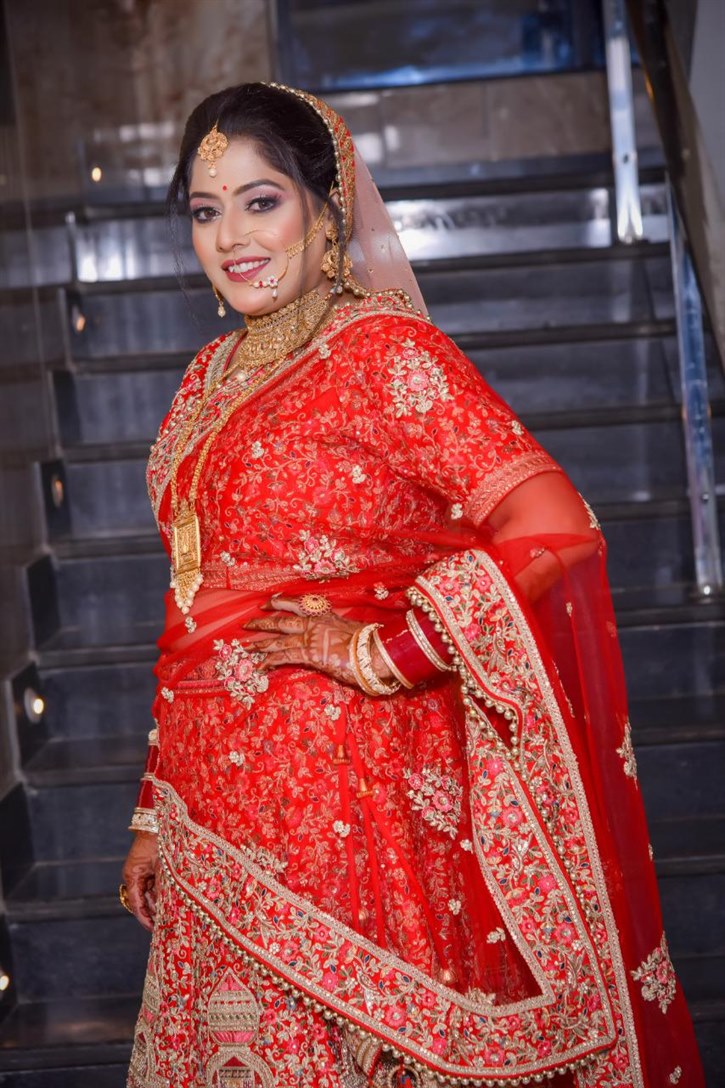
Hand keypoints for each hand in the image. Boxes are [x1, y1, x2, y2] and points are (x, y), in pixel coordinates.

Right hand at [122, 831, 158, 931]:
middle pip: (142, 901)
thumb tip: (167, 906)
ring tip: (168, 919)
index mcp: (132, 876)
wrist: (159, 823)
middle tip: (163, 927)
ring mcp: (141, 872)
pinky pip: (154, 887)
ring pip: (148, 895)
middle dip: (152, 914)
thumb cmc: (160, 842)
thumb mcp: (162, 867)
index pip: (136, 903)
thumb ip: (163, 886)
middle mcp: (135, 876)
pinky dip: (160, 895)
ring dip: (157, 905)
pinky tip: (169, 904)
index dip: (144, 918)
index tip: (152, 929)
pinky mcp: (149, 869)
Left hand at [244, 595, 394, 686]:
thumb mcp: (353, 630)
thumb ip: (340, 632)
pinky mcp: (309, 654)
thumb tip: (339, 639)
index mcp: (325, 615)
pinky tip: (259, 666)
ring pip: (278, 638)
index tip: (268, 603)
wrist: (376, 650)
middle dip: (262, 623)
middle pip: (281, 621)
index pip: (297, 605)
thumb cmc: (370, 642)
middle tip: (246, 625)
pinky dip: (270, 661)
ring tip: (244, 646)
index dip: (280, 603)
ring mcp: (310, 638)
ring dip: (259, 643)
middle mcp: (314, 623)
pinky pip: (284, 657)